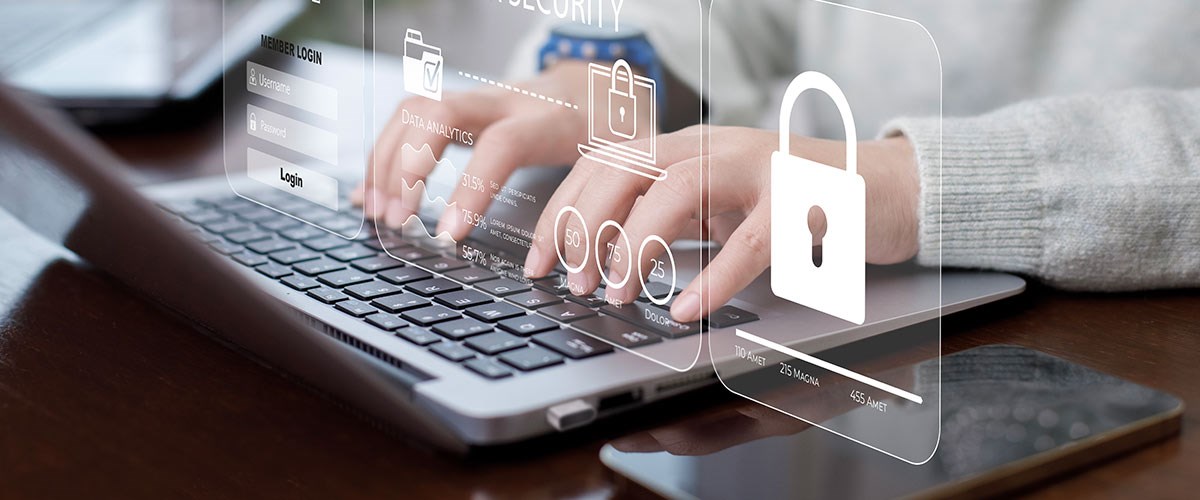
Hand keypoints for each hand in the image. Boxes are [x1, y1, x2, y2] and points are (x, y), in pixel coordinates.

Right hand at [354, 61, 592, 236]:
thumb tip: (592, 257)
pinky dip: (383, 154)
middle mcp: (503, 100)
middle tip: (397, 221)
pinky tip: (372, 192)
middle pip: (438, 113)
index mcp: (547, 119)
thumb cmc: (606, 127)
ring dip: (385, 160)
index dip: (470, 189)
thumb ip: (603, 200)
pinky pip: (407, 118)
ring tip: (375, 212)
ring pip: (414, 110)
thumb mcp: (618, 161)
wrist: (595, 81)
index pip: (500, 145)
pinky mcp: (458, 106)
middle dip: (406, 167)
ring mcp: (474, 99)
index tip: (449, 235)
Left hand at [524, 126, 918, 322]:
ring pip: (677, 188)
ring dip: (637, 244)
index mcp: (688, 147)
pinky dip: (714, 278)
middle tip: (571, 281)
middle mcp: (716, 146)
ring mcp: (762, 168)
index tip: (536, 262)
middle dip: (583, 224)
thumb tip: (608, 265)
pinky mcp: (806, 201)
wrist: (889, 187)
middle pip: (625, 164)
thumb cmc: (798, 202)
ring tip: (619, 294)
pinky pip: (752, 239)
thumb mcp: (721, 206)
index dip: (561, 210)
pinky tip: (687, 311)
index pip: (603, 162)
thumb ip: (671, 224)